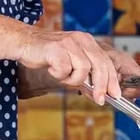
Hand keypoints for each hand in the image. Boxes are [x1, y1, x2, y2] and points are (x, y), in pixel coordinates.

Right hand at [20, 30, 138, 103]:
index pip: (106, 61)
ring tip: (61, 75)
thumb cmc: (47, 54)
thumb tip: (98, 93)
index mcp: (87, 41)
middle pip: (100, 65)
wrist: (24, 42)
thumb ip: (85, 73)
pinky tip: (52, 69)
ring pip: (83, 69)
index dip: (112, 80)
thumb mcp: (71, 61)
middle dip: (101, 86)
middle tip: (99, 99)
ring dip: (72, 79)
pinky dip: (59, 75)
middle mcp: (81, 39)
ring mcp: (69, 43)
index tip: (114, 95)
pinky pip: (65, 70)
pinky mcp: (56, 48)